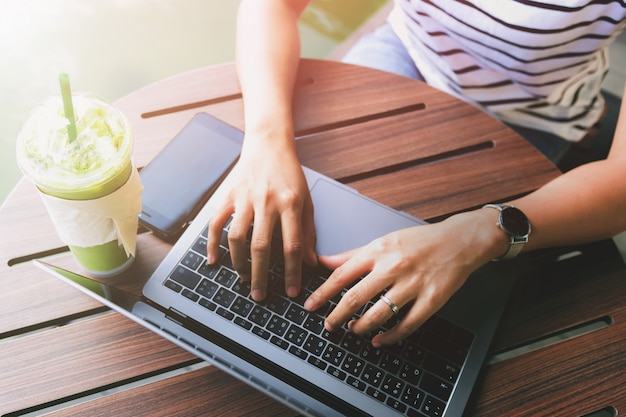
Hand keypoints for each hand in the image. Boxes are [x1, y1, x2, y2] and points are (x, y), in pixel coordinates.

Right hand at [206, 137, 316, 301]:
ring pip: (237, 237)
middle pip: (261, 246)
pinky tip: (213, 261)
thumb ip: (308, 232)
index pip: (292, 245)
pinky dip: (212, 244)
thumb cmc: (290, 175)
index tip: (291, 292)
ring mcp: (244, 198)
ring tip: (243, 278)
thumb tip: (309, 262)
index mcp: (290, 204)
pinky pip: (216, 223)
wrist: (268, 145)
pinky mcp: (228, 195)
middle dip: (260, 275)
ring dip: (238, 263)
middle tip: (259, 296)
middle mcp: (266, 202)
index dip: (292, 272)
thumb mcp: (307, 201)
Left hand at [303, 211, 502, 346]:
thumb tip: (323, 261)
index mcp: (378, 251)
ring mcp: (413, 285)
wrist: (459, 240)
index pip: (341, 275)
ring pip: (378, 314)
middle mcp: (393, 267)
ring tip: (352, 330)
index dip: (323, 293)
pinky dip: (389, 337)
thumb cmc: (419, 241)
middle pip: (356, 297)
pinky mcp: (431, 300)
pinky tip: (378, 340)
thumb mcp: (382, 241)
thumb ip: (352, 254)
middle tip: (328, 325)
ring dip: (361, 327)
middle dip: (337, 315)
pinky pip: (406, 325)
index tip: (310, 306)